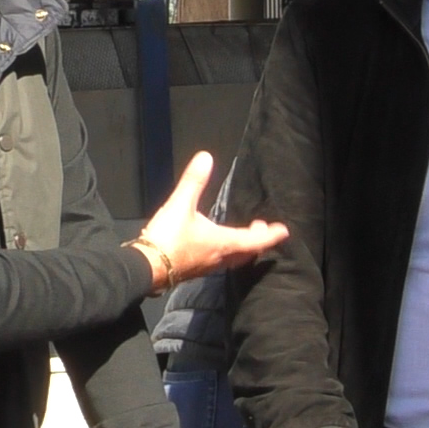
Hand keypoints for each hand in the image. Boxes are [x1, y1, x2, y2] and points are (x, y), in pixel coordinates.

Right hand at [134, 151, 288, 288]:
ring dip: (242, 247)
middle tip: (261, 227)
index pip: (255, 241)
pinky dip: (227, 252)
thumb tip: (206, 157)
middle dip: (257, 240)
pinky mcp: (194, 270)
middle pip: (246, 252)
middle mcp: (219, 258)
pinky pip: (219, 262)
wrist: (144, 267)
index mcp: (223, 243)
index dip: (271, 235)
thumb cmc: (167, 239)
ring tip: (243, 235)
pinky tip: (216, 245)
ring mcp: (207, 266)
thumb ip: (194, 181)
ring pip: (233, 259)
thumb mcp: (180, 205)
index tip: (284, 231)